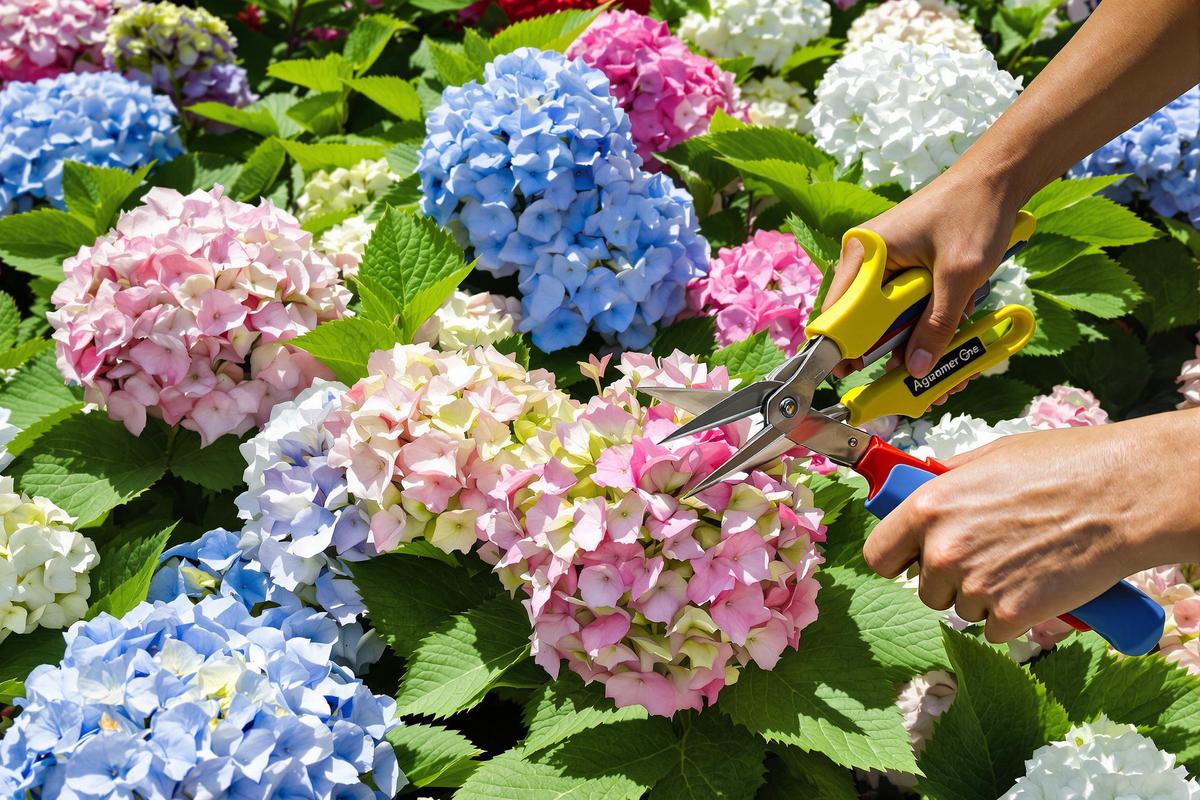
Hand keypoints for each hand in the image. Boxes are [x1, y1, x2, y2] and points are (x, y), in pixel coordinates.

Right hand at [822, 168, 1024, 379]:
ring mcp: (886, 266)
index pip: (839, 311)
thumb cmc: (974, 212)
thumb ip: (937, 324)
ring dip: (915, 342)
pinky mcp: (905, 270)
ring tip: (942, 370)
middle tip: (913, 381)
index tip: (850, 376)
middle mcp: (867, 260)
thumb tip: (917, 371)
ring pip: (890, 319)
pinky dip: (928, 324)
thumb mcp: (959, 275)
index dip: (843, 346)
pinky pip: (908, 307)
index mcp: (865, 253)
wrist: (998, 178)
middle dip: (890, 352)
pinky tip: (951, 337)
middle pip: (865, 321)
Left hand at [862, 410, 1199, 642]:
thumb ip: (948, 480)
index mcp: (928, 508)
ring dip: (983, 596)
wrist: (1121, 496)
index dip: (895, 560)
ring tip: (1018, 564)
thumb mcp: (989, 457)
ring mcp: (977, 585)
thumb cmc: (1060, 466)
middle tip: (987, 556)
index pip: (878, 556)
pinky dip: (1012, 617)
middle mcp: (943, 550)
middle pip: (924, 589)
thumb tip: (925, 485)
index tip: (909, 560)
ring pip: (960, 609)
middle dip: (948, 579)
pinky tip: (1034, 587)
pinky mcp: (1013, 613)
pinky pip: (994, 629)